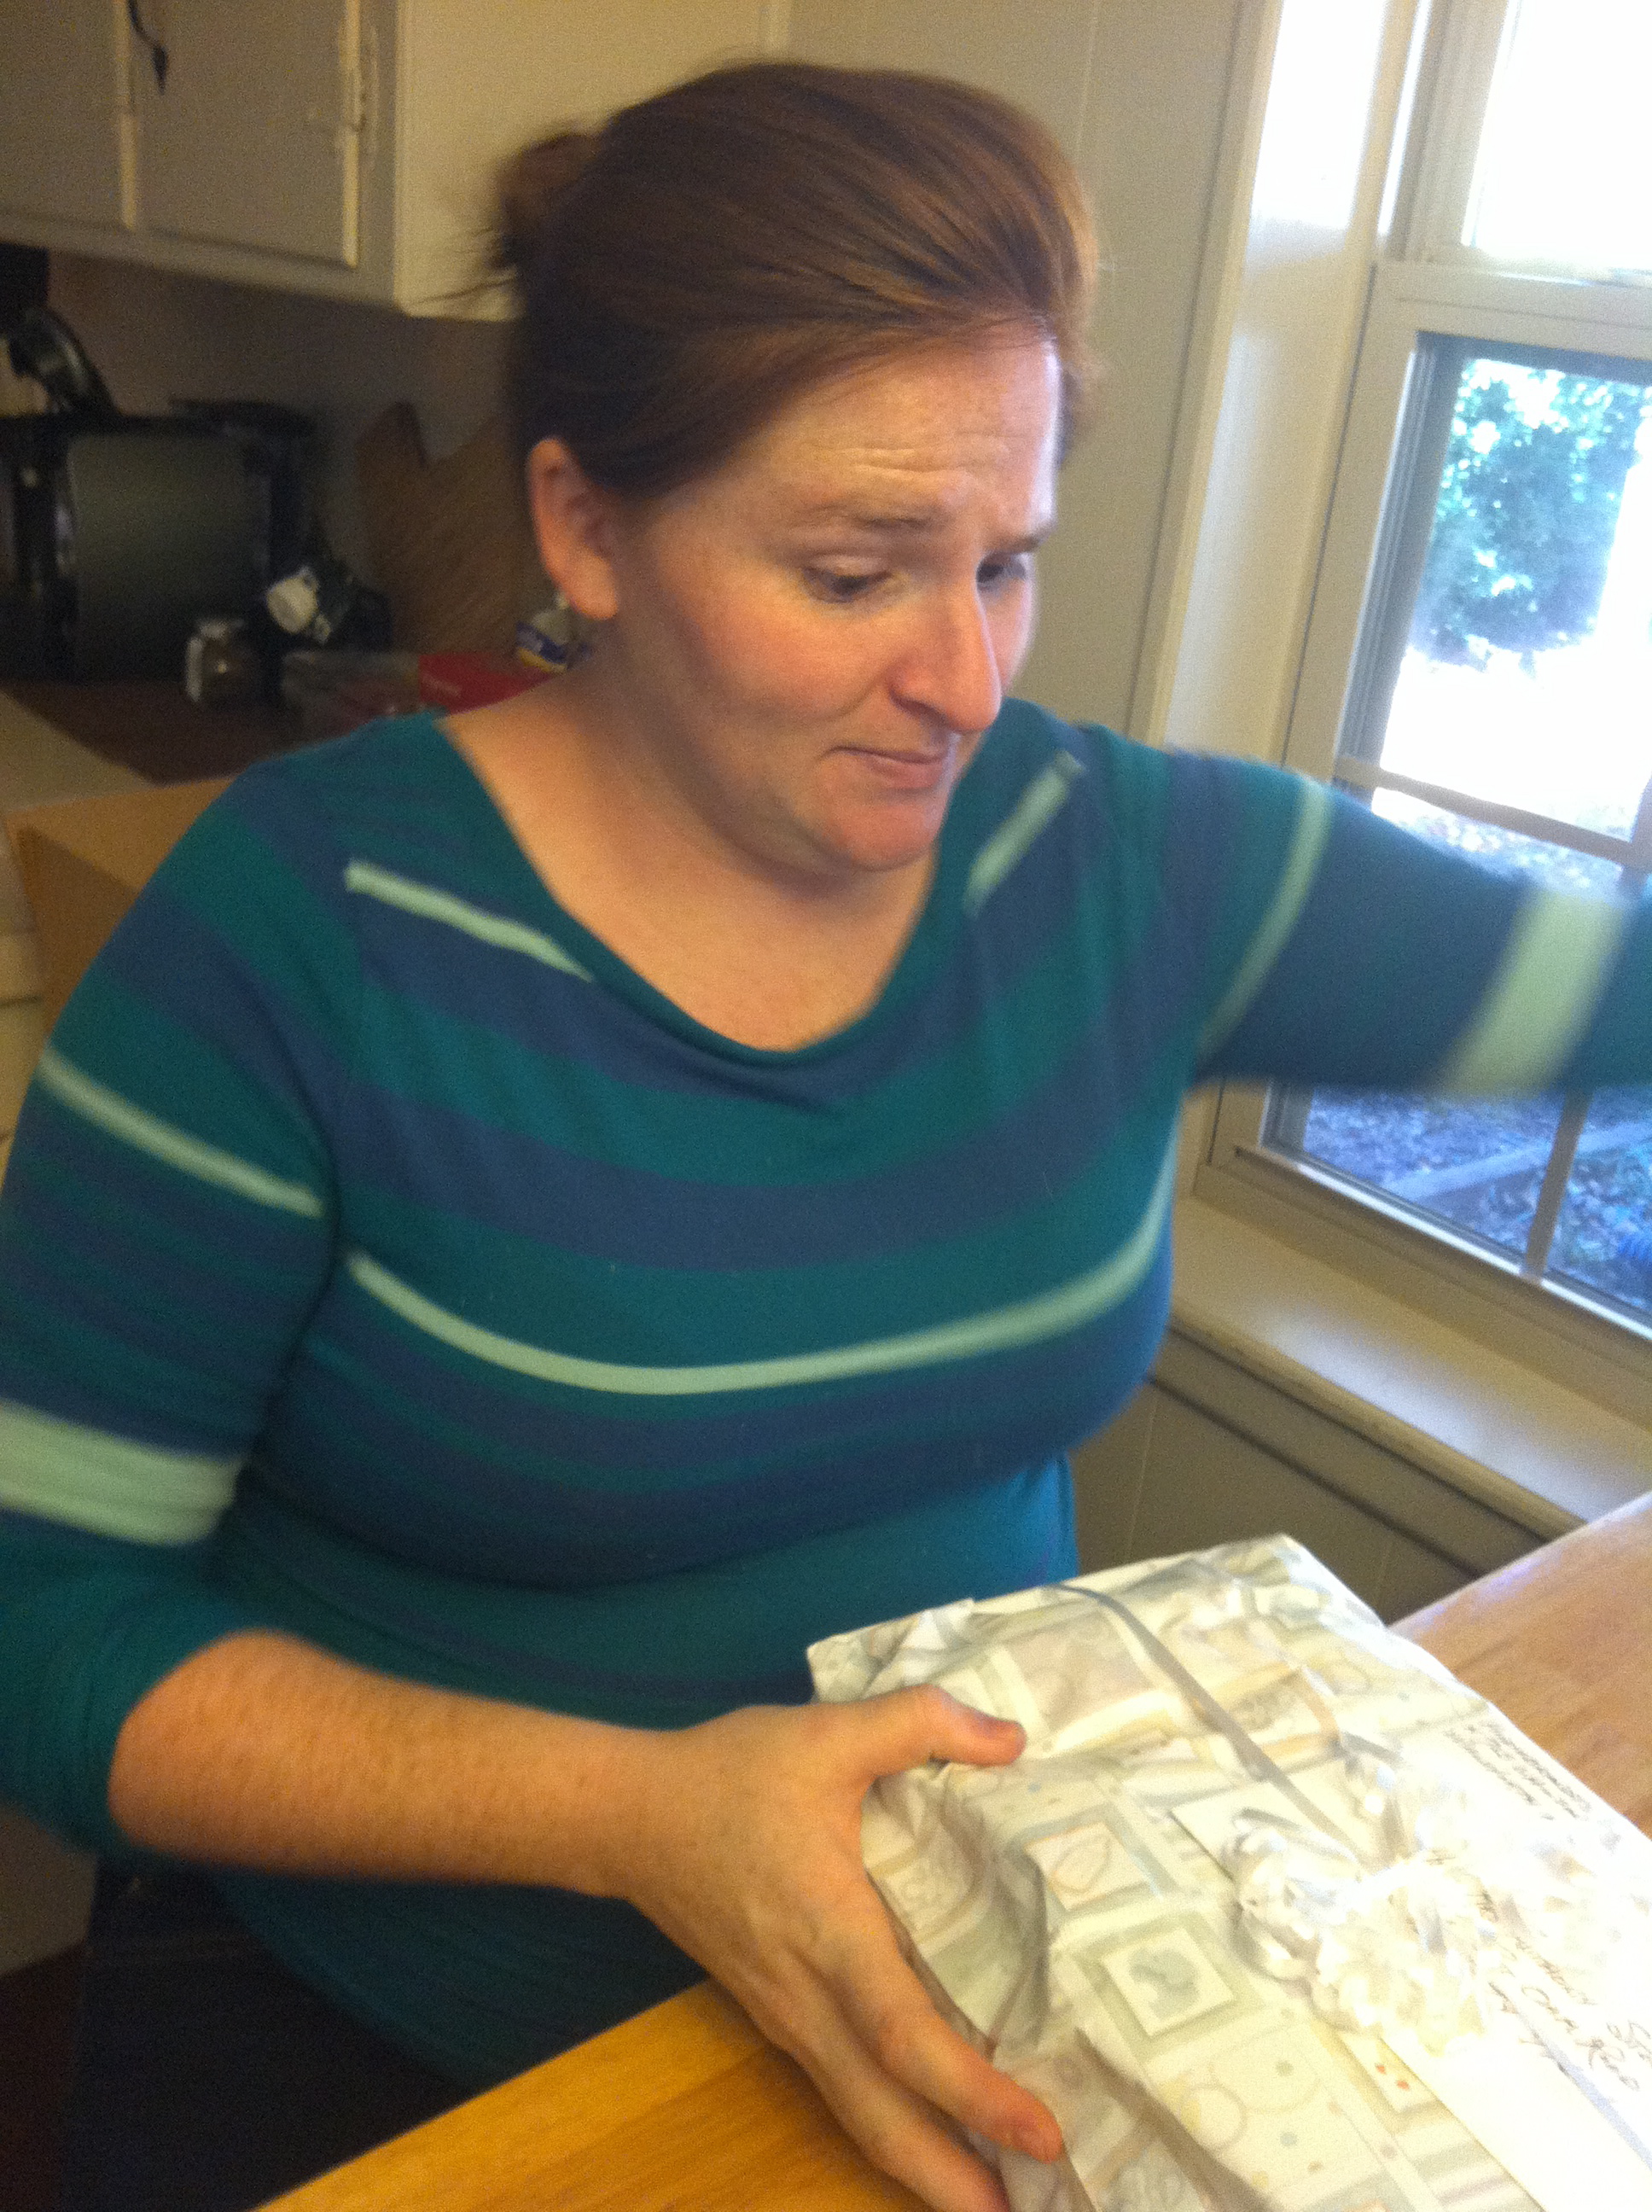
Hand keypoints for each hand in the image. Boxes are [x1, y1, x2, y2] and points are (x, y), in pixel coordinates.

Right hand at [610, 1688, 1062, 2211]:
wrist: (628, 1816)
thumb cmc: (728, 1775)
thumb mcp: (826, 1729)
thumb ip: (919, 1722)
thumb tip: (1014, 1740)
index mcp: (827, 1932)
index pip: (902, 2034)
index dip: (971, 2090)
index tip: (1042, 2131)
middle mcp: (807, 1997)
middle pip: (881, 2116)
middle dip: (952, 2179)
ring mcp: (788, 2017)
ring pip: (860, 2114)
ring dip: (926, 2168)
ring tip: (997, 2203)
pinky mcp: (780, 2016)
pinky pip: (844, 2089)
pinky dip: (894, 2129)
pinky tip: (937, 2135)